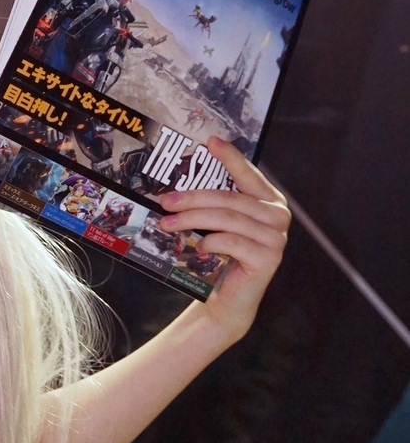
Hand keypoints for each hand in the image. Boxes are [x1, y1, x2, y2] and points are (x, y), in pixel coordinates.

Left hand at [155, 137, 289, 340]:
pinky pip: (232, 242)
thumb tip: (179, 185)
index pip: (247, 173)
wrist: (226, 300)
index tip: (210, 142)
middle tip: (165, 201)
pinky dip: (209, 242)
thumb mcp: (217, 225)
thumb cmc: (220, 258)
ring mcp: (276, 238)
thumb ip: (213, 204)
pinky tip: (196, 247)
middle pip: (229, 198)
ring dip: (192, 220)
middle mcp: (278, 215)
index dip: (230, 156)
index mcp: (269, 201)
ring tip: (167, 224)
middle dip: (193, 198)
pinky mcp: (268, 258)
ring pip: (228, 219)